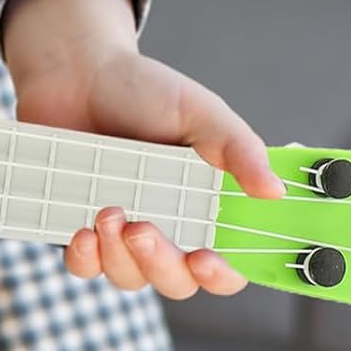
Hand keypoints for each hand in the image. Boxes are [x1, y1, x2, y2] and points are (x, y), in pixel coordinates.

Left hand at [4, 0, 284, 301]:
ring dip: (120, 257)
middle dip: (160, 264)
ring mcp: (119, 230)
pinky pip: (84, 266)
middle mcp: (165, 227)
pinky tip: (82, 233)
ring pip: (128, 276)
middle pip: (175, 281)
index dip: (221, 276)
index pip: (227, 265)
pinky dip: (85, 259)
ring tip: (107, 212)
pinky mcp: (77, 224)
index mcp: (204, 207)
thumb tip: (275, 191)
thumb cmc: (143, 90)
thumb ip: (238, 150)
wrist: (75, 69)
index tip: (205, 259)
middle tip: (141, 228)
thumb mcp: (200, 112)